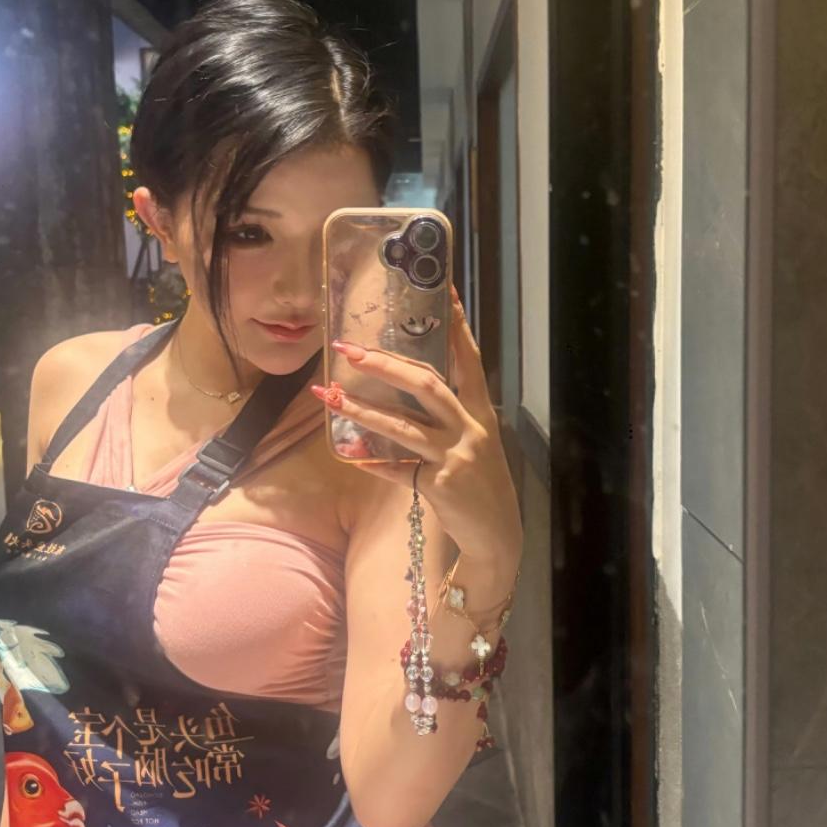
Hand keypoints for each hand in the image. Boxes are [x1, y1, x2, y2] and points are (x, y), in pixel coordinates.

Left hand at [310, 284, 522, 571]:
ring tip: (330, 397)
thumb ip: (445, 418)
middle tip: (348, 349)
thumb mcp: (472, 443)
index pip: (468, 359)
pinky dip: (372, 464)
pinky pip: (396, 471)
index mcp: (480, 412)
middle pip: (426, 385)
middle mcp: (471, 428)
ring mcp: (456, 456)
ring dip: (363, 410)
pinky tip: (351, 457)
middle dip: (385, 364)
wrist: (497, 536)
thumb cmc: (479, 484)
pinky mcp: (440, 485)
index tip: (442, 290)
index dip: (456, 325)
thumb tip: (403, 390)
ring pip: (403, 426)